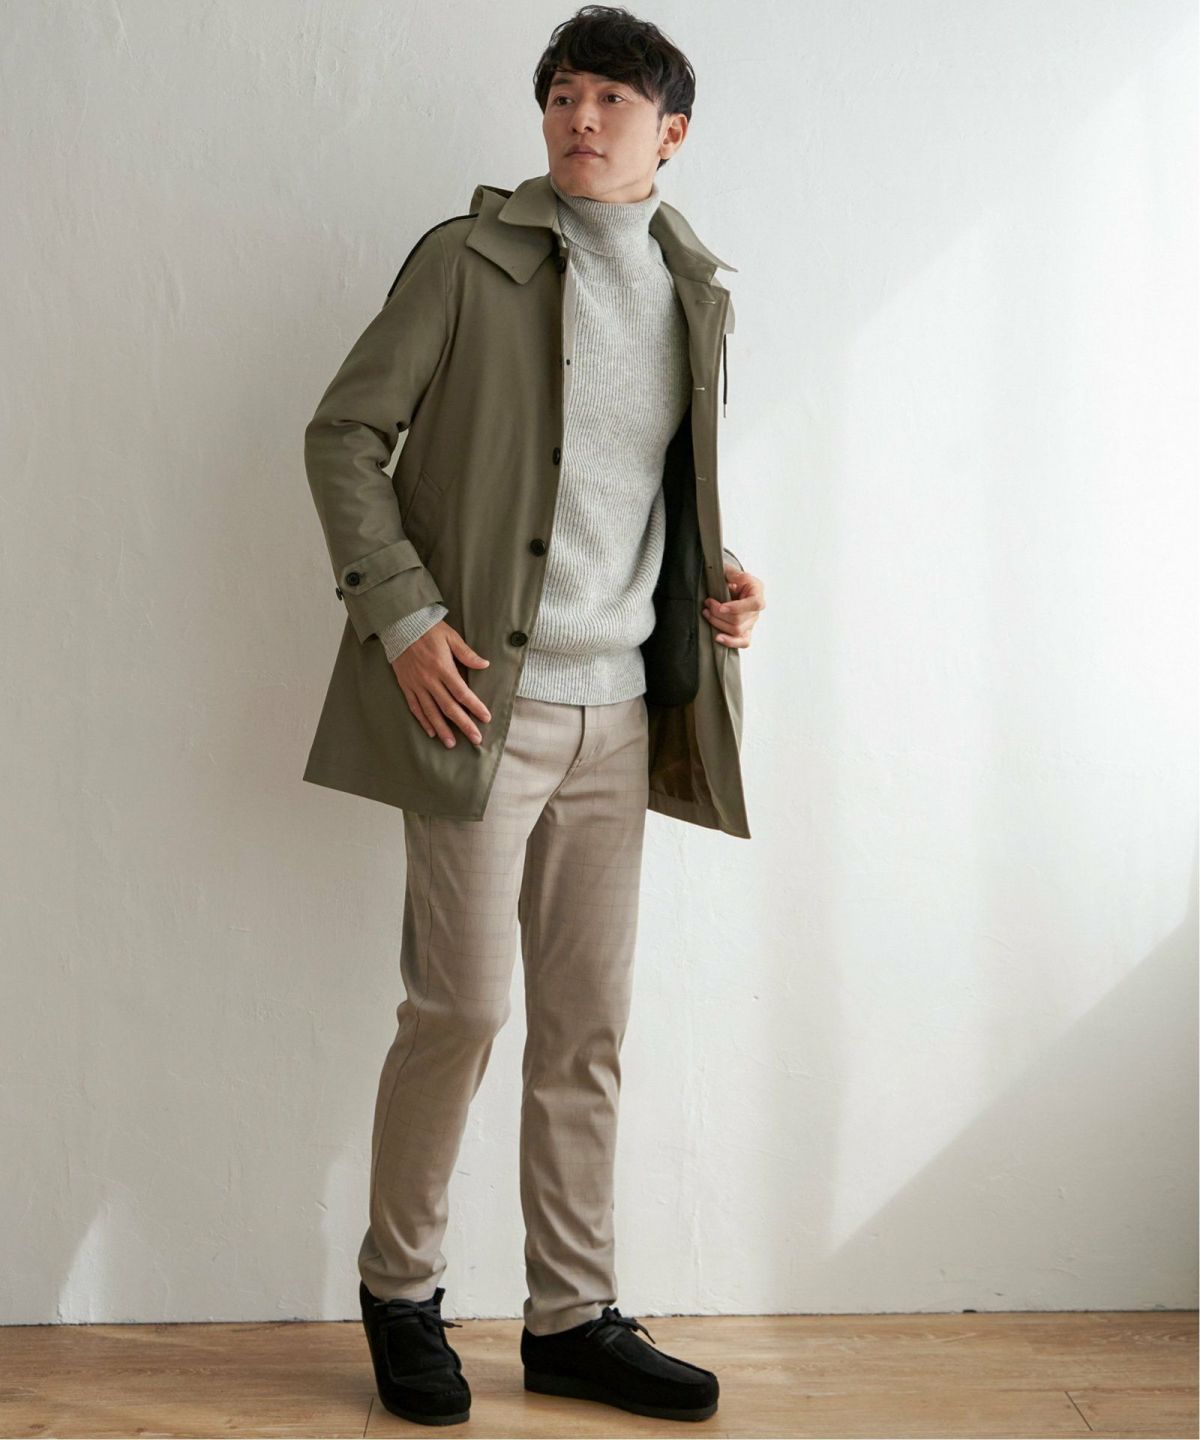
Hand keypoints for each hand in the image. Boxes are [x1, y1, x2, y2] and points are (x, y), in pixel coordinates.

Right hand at [390, 621, 491, 748]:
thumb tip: (485, 665)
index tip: (486, 718)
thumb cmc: (428, 629)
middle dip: (463, 724)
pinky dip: (423, 721)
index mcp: (443, 667)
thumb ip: (467, 653)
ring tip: (452, 744)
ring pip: (431, 712)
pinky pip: (415, 707)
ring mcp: (416, 684)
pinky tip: (431, 732)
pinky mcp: (406, 686)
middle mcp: (429, 679)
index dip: (475, 707)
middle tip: (475, 739)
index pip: (462, 692)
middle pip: (449, 707)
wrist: (399, 624)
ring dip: (443, 729)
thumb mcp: (451, 637)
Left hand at [703, 560, 762, 648]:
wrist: (731, 584)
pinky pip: (742, 642)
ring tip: (707, 613)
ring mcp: (752, 622)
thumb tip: (728, 582)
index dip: (736, 607)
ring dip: (718, 623)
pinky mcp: (746, 631)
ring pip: (737, 631)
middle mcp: (756, 609)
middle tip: (707, 604)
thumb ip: (731, 574)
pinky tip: (717, 637)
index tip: (720, 607)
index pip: (754, 603)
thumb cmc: (731, 578)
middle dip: (719, 613)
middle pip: (740, 619)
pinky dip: (730, 642)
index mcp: (757, 591)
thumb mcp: (731, 570)